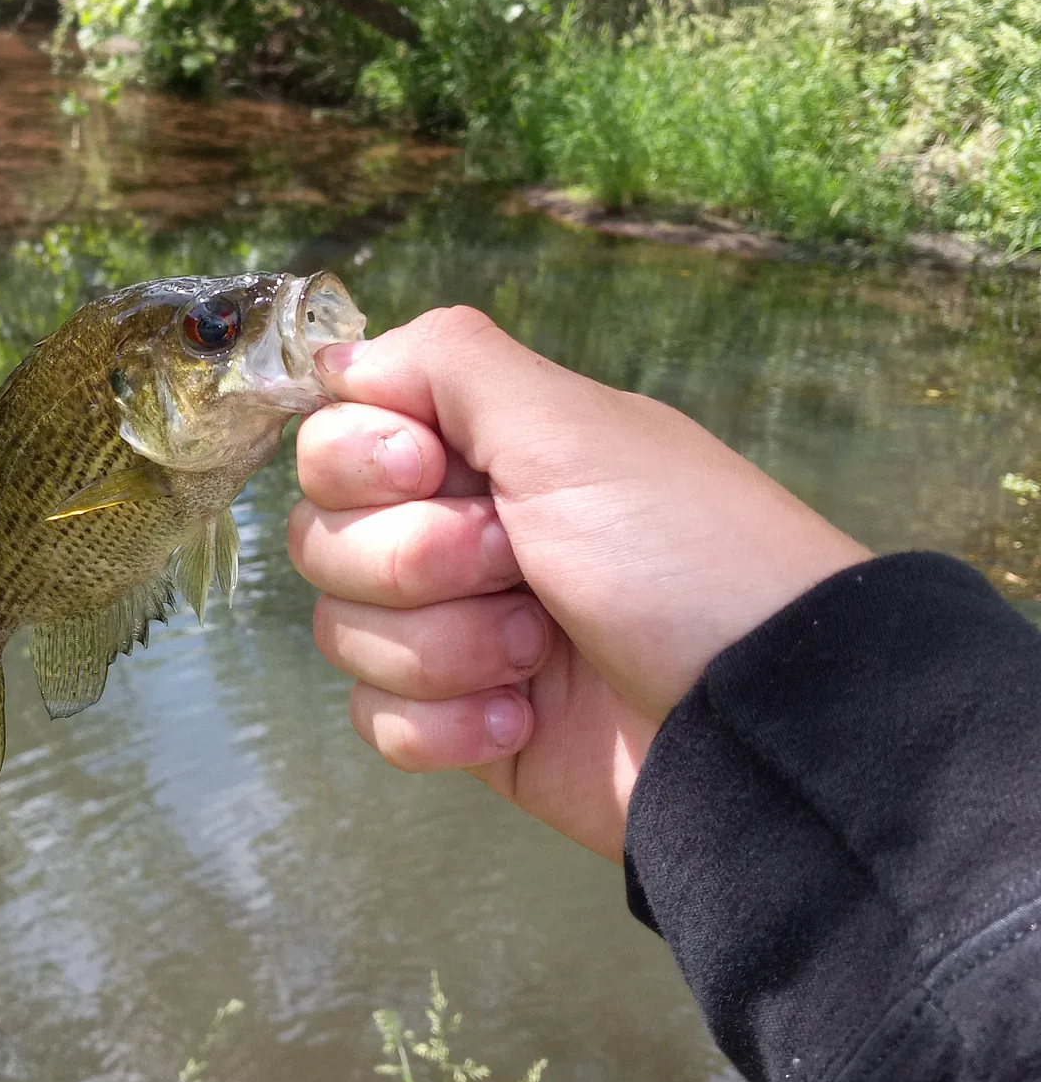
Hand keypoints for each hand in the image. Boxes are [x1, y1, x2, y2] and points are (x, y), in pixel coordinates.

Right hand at [286, 307, 869, 860]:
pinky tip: (521, 723)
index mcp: (480, 449)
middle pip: (321, 535)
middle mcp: (456, 530)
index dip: (359, 457)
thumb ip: (447, 362)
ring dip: (441, 646)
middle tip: (513, 563)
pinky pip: (376, 719)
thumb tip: (340, 355)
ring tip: (537, 654)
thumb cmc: (676, 551)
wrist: (761, 723)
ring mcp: (455, 631)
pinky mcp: (461, 726)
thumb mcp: (572, 427)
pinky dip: (442, 725)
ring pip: (342, 631)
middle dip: (411, 558)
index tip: (430, 469)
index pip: (333, 436)